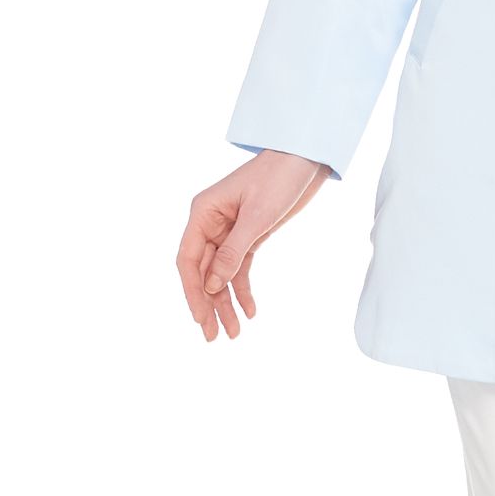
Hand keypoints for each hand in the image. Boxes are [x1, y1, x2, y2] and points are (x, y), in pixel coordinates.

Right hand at [178, 150, 329, 340]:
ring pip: (221, 274)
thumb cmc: (279, 178)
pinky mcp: (249, 235)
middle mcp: (211, 223)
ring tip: (233, 333)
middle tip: (213, 336)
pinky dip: (243, 289)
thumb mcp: (257, 216)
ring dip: (226, 303)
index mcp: (204, 212)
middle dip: (208, 304)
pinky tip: (250, 311)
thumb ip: (233, 251)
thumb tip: (212, 286)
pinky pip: (240, 268)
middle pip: (203, 271)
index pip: (188, 259)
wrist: (306, 159)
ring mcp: (229, 231)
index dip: (192, 291)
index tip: (200, 317)